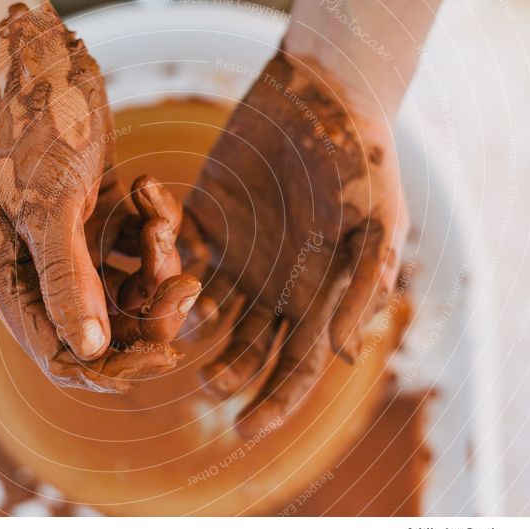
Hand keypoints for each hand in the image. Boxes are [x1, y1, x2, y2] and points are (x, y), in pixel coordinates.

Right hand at [0, 2, 199, 388]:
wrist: (39, 64)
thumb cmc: (31, 129)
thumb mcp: (48, 208)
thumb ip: (67, 281)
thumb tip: (91, 352)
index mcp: (10, 281)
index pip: (61, 354)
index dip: (113, 367)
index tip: (166, 356)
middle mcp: (37, 272)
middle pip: (105, 329)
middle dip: (150, 313)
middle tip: (187, 286)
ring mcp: (69, 247)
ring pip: (128, 289)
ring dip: (156, 265)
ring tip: (157, 220)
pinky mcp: (97, 221)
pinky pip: (137, 249)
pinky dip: (151, 228)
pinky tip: (144, 190)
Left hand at [182, 52, 406, 435]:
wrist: (322, 97)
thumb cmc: (360, 159)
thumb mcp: (376, 224)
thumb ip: (362, 286)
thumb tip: (343, 355)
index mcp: (316, 296)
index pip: (296, 369)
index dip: (273, 404)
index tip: (244, 431)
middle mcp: (273, 287)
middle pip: (246, 351)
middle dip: (226, 375)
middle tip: (206, 384)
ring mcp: (237, 257)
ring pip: (202, 313)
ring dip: (184, 328)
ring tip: (171, 326)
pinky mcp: (204, 223)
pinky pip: (175, 257)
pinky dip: (160, 263)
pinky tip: (153, 258)